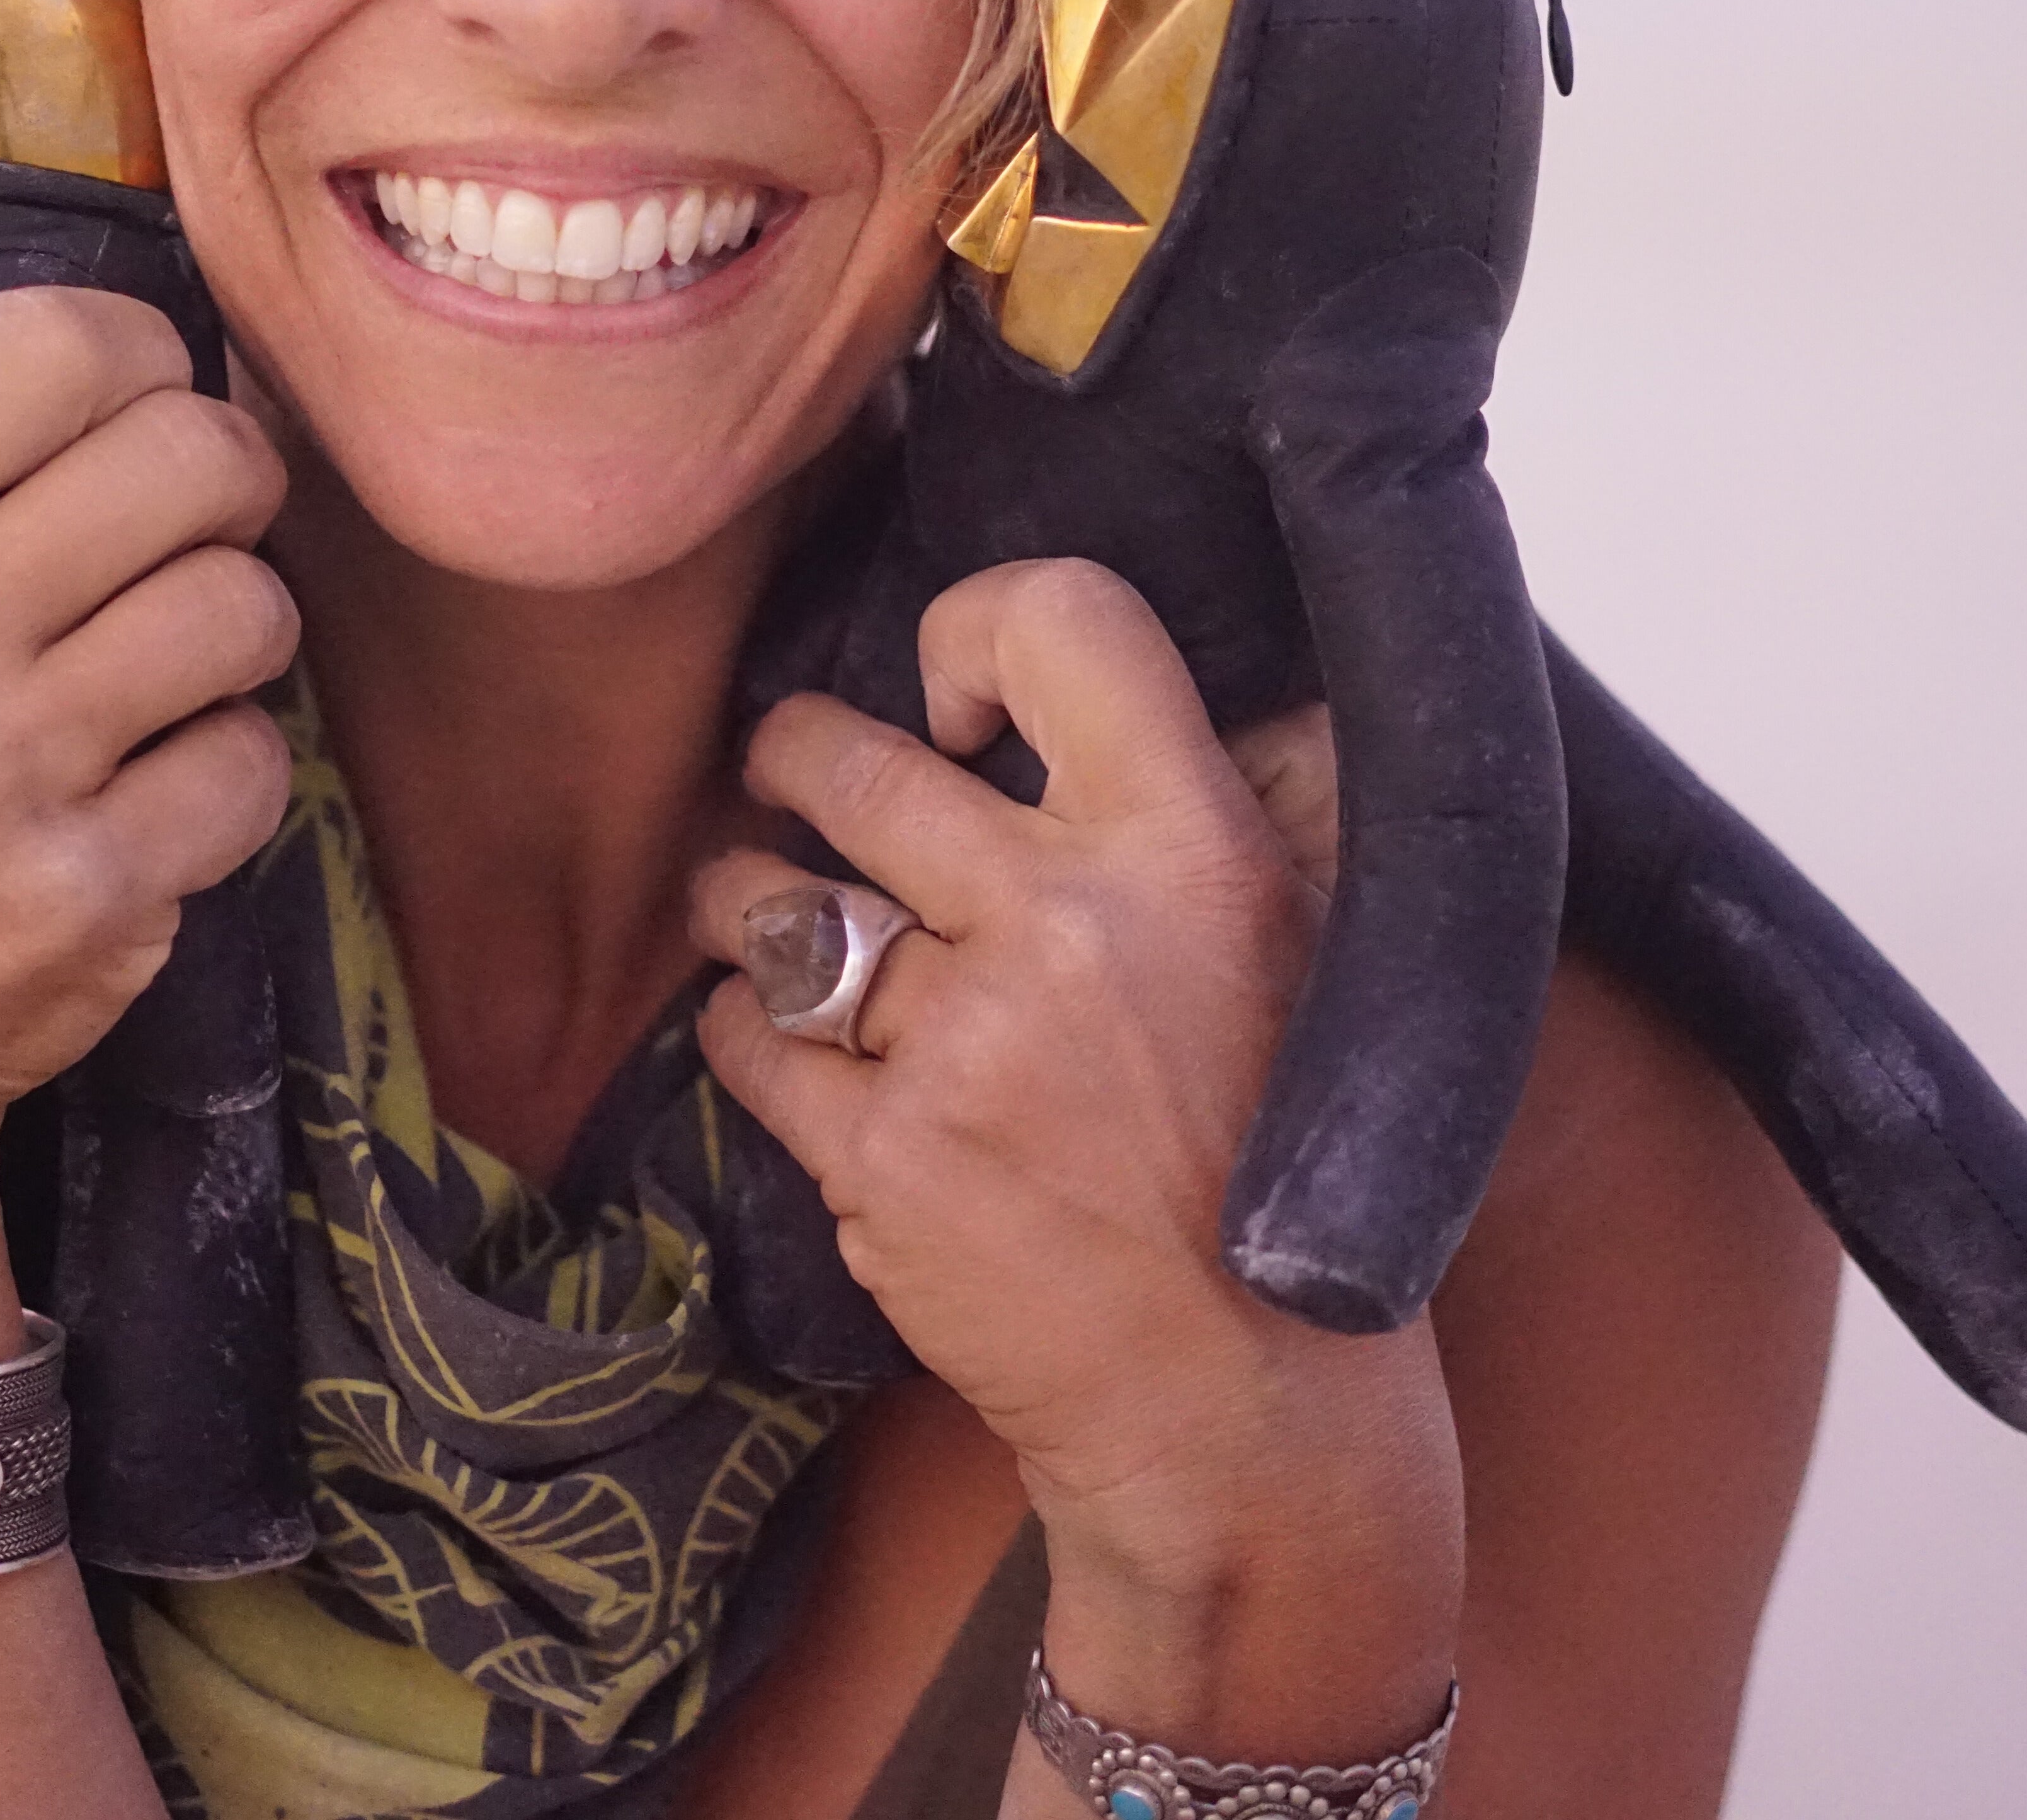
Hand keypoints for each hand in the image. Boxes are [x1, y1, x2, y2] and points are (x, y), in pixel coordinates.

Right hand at [0, 287, 298, 1201]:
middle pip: (193, 456)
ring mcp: (7, 772)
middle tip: (197, 527)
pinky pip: (254, 764)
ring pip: (248, 606)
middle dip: (228, 481)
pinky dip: (235, 776)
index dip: (133, 351)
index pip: (41, 345)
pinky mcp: (91, 893)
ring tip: (181, 662)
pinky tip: (164, 793)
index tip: (138, 398)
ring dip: (242, 631)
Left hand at [692, 559, 1460, 1729]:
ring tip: (751, 908)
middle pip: (850, 760)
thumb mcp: (1285, 942)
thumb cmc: (1262, 1159)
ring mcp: (969, 1044)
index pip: (1061, 618)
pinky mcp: (886, 1159)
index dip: (971, 625)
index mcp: (1194, 848)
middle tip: (787, 769)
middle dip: (791, 756)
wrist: (1243, 1408)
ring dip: (741, 898)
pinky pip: (747, 1041)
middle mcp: (1073, 923)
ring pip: (769, 902)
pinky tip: (772, 1041)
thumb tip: (1070, 667)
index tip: (945, 694)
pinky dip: (742, 1034)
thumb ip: (1190, 801)